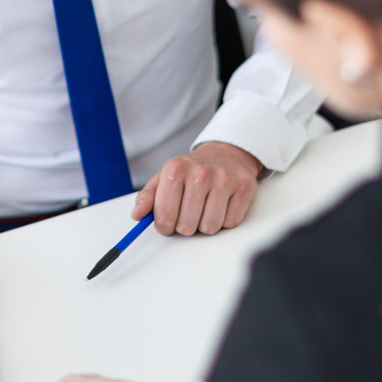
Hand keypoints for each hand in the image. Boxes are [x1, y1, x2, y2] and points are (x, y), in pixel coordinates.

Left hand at [133, 141, 262, 235]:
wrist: (225, 154)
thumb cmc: (192, 171)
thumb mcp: (164, 178)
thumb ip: (147, 197)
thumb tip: (137, 215)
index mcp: (175, 169)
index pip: (164, 216)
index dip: (164, 226)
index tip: (167, 222)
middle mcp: (200, 173)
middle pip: (187, 226)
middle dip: (185, 225)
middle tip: (189, 212)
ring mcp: (225, 179)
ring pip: (210, 228)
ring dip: (205, 224)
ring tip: (205, 208)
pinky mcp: (245, 187)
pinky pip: (230, 223)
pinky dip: (225, 220)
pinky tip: (222, 205)